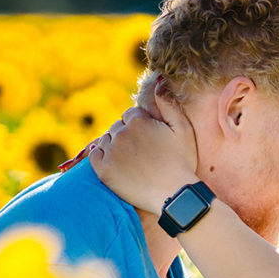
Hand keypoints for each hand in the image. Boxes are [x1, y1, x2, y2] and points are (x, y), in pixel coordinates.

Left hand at [89, 86, 200, 213]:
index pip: (130, 116)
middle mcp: (121, 133)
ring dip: (115, 146)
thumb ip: (168, 104)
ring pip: (106, 140)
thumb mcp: (183, 129)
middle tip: (142, 153)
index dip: (141, 127)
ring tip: (132, 161)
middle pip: (117, 127)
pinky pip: (95, 156)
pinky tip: (116, 165)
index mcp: (138, 121)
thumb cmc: (183, 162)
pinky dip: (102, 157)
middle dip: (127, 136)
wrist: (174, 195)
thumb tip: (157, 82)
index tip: (150, 141)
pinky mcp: (104, 170)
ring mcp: (111, 152)